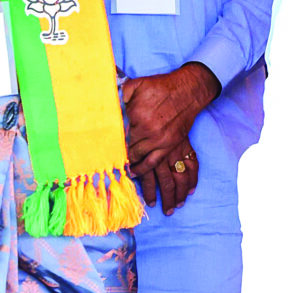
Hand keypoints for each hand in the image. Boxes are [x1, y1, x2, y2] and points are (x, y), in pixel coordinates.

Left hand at [120, 63, 220, 215]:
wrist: (187, 88)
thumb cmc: (160, 87)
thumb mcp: (135, 86)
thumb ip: (119, 97)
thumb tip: (104, 106)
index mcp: (141, 126)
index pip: (127, 149)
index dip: (122, 161)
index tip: (116, 173)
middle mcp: (155, 139)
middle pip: (142, 164)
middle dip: (139, 181)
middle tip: (132, 197)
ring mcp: (169, 144)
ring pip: (163, 173)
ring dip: (160, 191)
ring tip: (158, 206)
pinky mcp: (180, 144)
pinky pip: (179, 167)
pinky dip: (181, 181)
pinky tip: (181, 193)